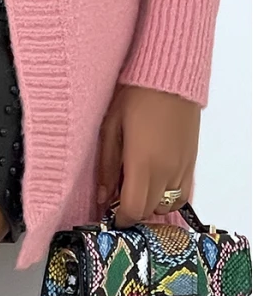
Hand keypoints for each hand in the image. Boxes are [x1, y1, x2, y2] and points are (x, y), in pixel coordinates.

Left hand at [96, 83, 200, 227]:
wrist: (169, 78)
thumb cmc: (134, 97)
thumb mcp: (111, 128)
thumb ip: (108, 166)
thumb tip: (103, 197)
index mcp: (143, 165)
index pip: (134, 210)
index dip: (121, 218)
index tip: (110, 213)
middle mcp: (166, 172)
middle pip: (150, 211)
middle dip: (133, 210)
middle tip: (119, 197)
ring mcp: (182, 169)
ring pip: (168, 205)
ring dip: (151, 203)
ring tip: (137, 187)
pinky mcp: (192, 162)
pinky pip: (183, 194)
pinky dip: (169, 196)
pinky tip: (156, 182)